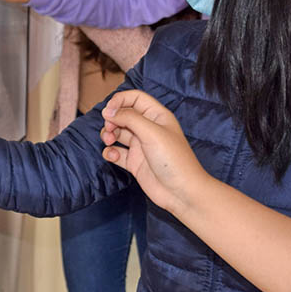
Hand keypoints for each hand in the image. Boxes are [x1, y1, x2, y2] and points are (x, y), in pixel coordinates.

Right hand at [99, 90, 209, 214]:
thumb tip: (108, 111)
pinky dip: (111, 152)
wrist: (182, 192)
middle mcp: (148, 128)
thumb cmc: (174, 160)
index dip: (120, 100)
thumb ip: (129, 118)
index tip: (108, 110)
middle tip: (109, 129)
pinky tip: (113, 156)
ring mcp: (141, 146)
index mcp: (157, 116)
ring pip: (117, 133)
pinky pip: (117, 152)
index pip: (135, 98)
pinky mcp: (135, 162)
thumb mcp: (152, 133)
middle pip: (123, 115)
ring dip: (108, 135)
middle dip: (112, 119)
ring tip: (109, 142)